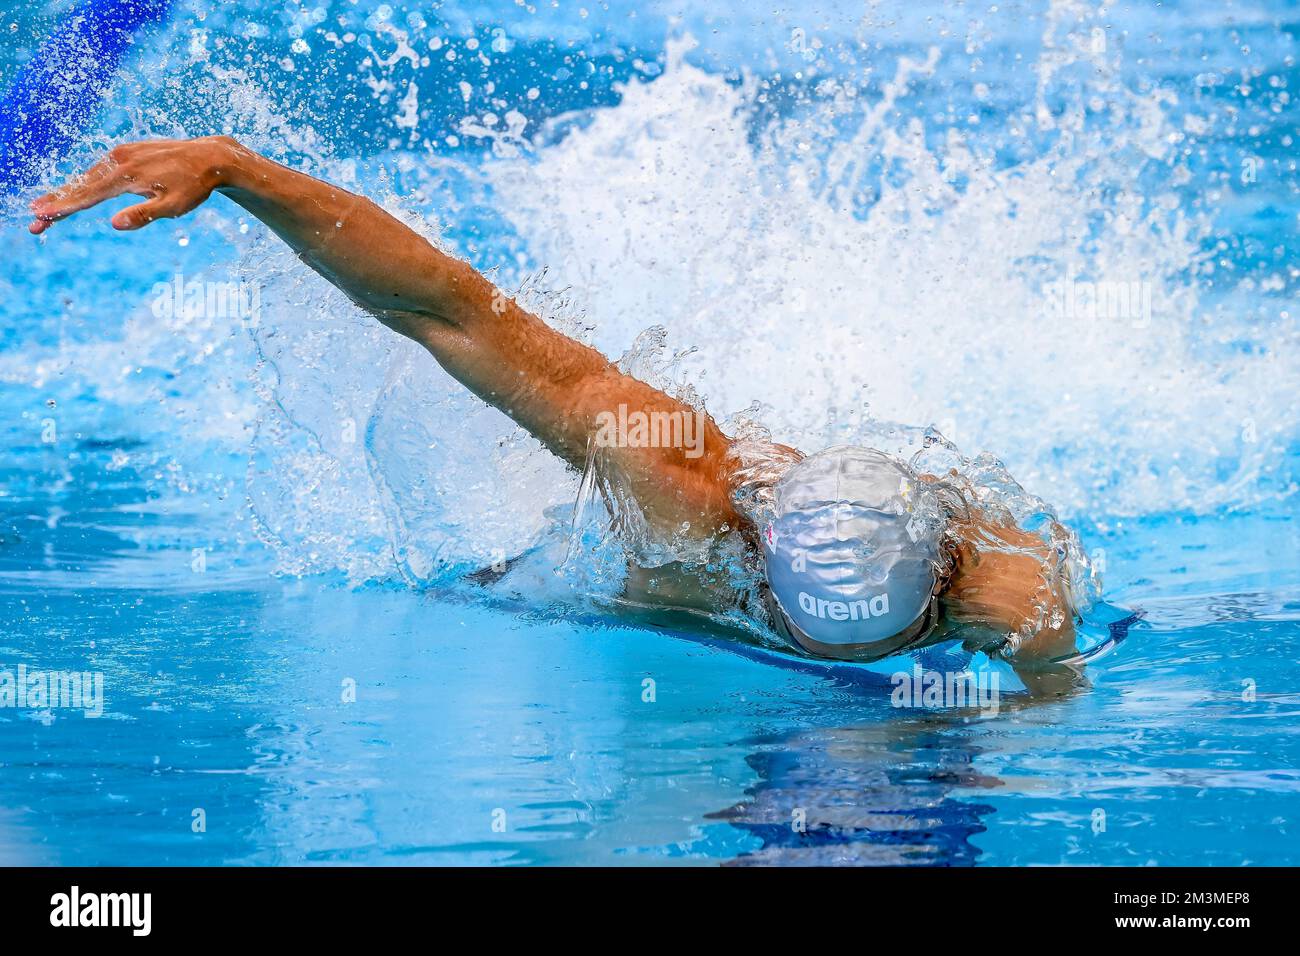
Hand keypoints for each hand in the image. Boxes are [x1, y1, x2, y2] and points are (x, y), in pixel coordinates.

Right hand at [28, 136, 242, 234]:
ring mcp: (121, 153)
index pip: (87, 196)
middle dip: (57, 203)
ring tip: (48, 210)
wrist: (209, 157)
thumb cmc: (194, 186)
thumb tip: (115, 224)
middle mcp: (119, 160)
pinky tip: (77, 192)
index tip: (41, 216)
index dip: (63, 207)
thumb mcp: (173, 207)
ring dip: (68, 193)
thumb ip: (144, 215)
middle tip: (35, 220)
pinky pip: (99, 169)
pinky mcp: (127, 151)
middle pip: (81, 185)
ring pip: (88, 176)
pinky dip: (85, 181)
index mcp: (127, 176)